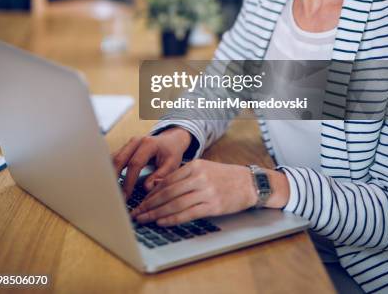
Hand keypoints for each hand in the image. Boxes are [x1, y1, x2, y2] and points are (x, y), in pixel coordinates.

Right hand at [112, 127, 191, 198]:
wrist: (170, 140)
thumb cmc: (171, 153)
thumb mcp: (172, 164)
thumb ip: (161, 176)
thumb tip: (147, 188)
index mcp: (148, 144)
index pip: (135, 164)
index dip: (129, 181)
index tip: (126, 196)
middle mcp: (136, 141)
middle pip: (119, 159)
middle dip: (114, 179)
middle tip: (113, 196)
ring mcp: (128, 144)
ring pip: (113, 158)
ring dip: (110, 175)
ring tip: (109, 192)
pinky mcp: (124, 148)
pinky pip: (114, 159)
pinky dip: (111, 171)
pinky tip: (110, 184)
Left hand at [131, 159, 256, 225]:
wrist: (250, 183)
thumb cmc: (226, 177)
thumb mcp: (205, 170)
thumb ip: (185, 177)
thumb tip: (161, 189)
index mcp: (195, 165)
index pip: (167, 180)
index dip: (151, 193)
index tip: (141, 202)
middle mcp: (199, 177)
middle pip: (167, 192)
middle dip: (149, 204)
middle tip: (137, 213)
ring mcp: (206, 191)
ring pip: (175, 203)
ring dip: (157, 213)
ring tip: (145, 219)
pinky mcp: (213, 205)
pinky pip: (188, 213)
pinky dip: (172, 219)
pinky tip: (162, 222)